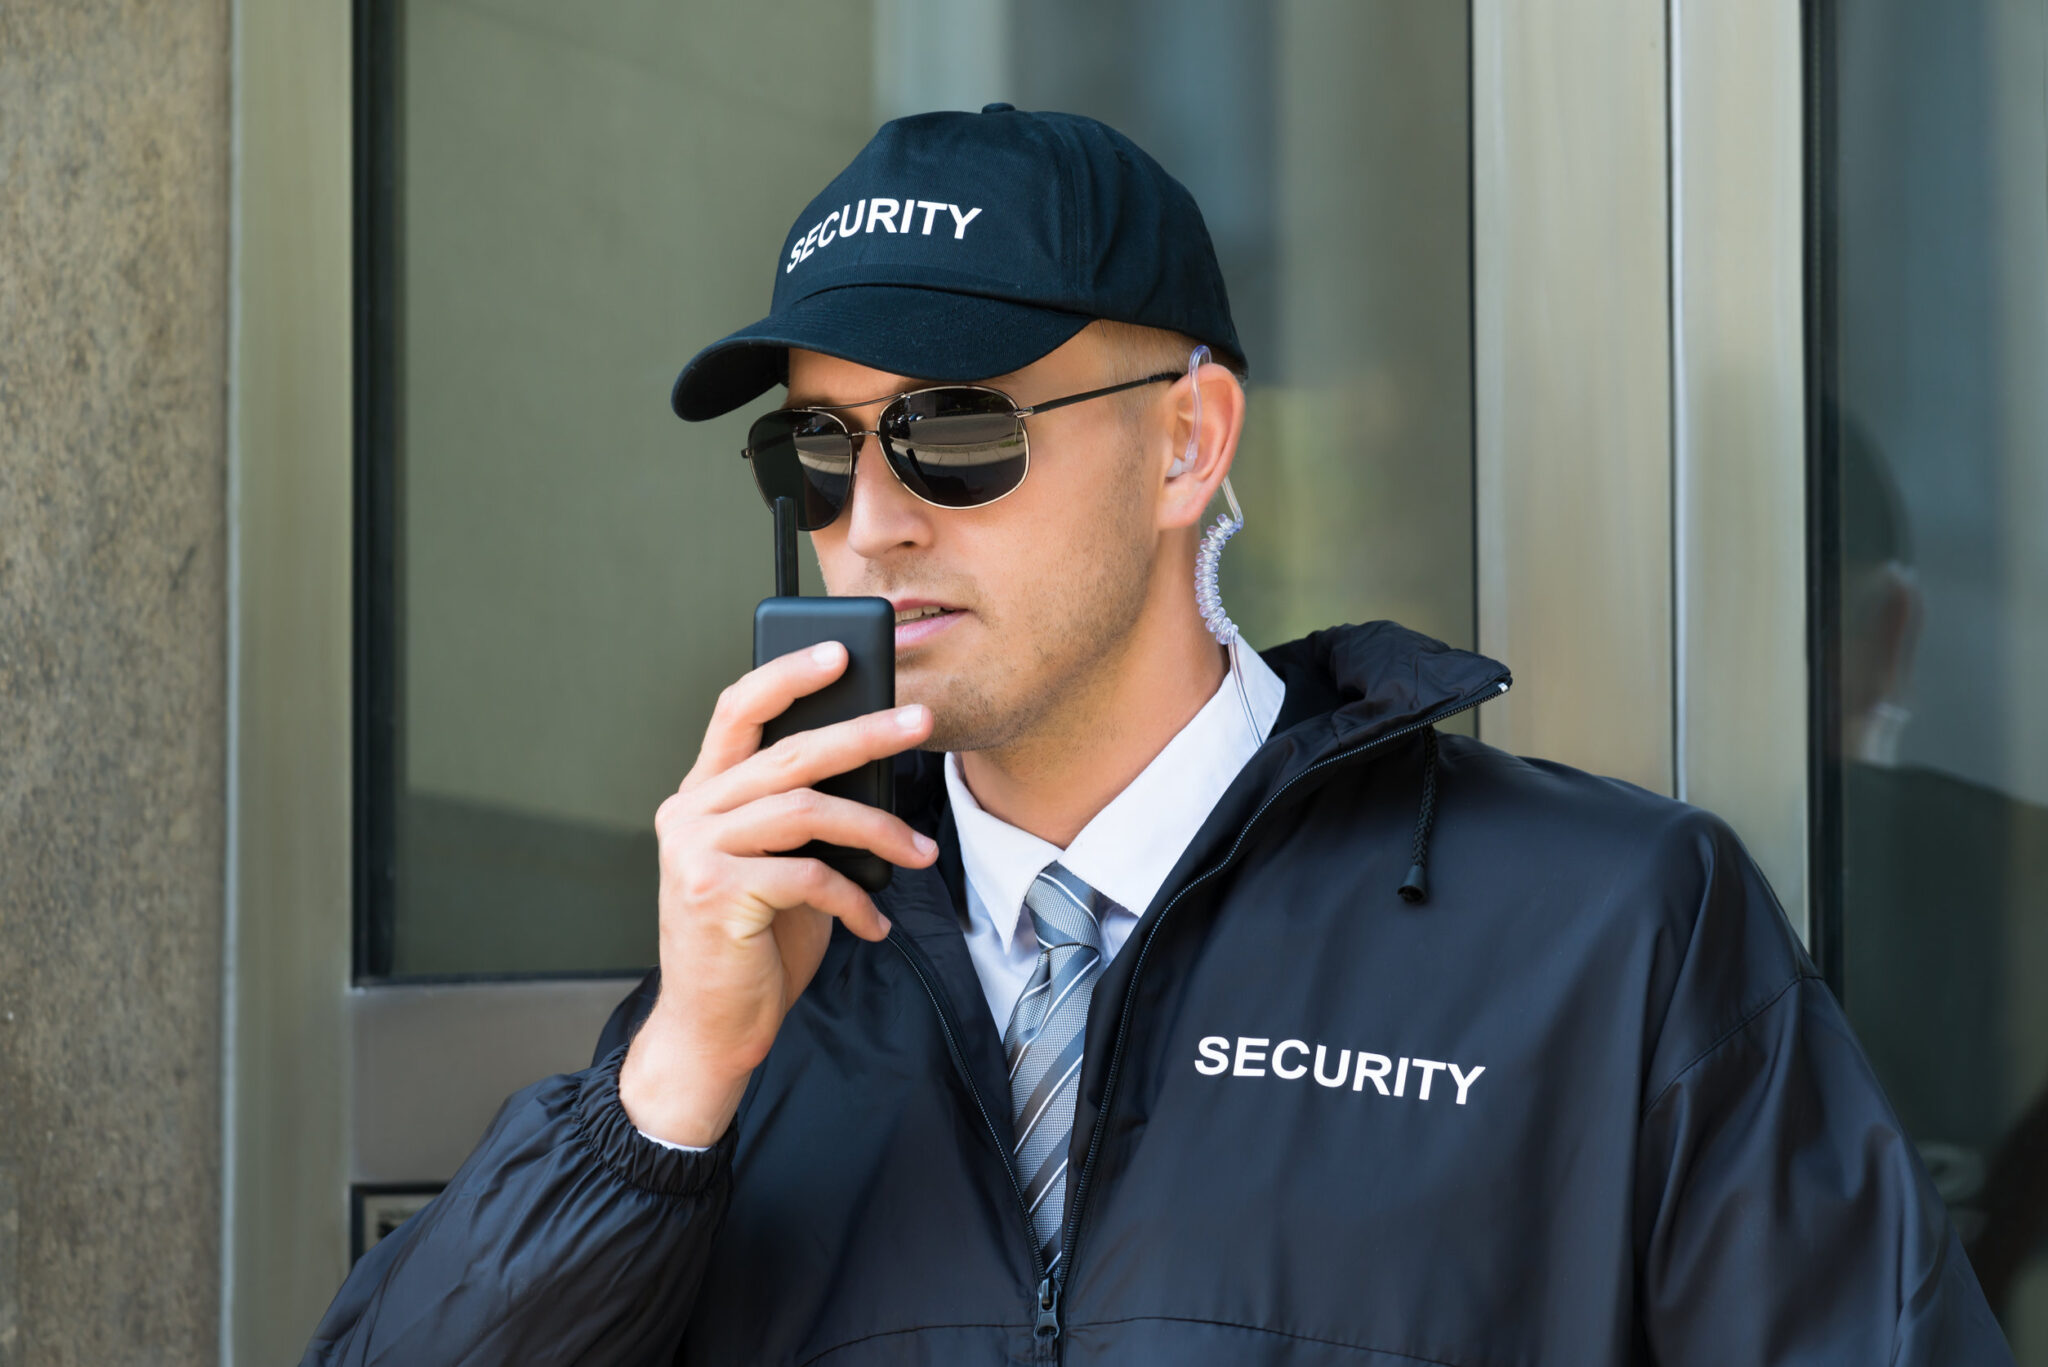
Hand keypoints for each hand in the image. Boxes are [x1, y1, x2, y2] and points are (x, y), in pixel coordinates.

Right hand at [618, 641, 936, 1145]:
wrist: (710, 1029)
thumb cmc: (751, 944)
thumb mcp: (776, 866)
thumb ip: (800, 817)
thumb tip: (871, 768)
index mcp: (699, 796)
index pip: (737, 710)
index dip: (787, 674)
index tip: (840, 652)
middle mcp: (687, 813)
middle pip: (789, 752)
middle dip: (864, 733)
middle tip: (919, 722)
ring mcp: (695, 852)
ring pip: (808, 810)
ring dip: (879, 828)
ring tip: (920, 852)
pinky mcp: (716, 894)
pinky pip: (811, 876)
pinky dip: (856, 899)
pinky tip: (875, 922)